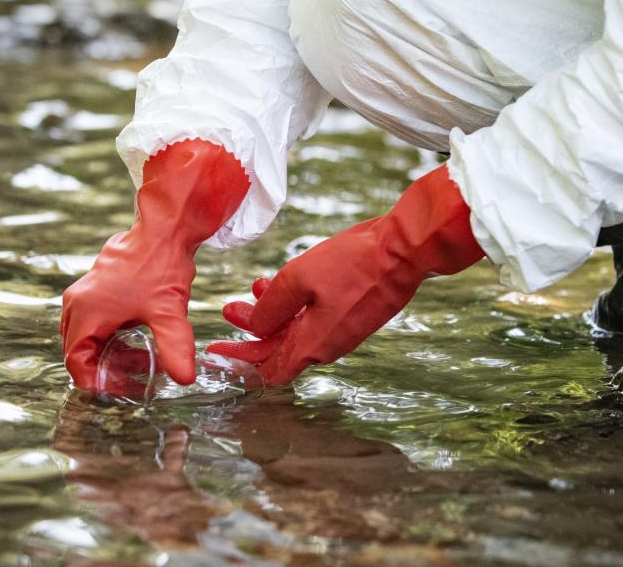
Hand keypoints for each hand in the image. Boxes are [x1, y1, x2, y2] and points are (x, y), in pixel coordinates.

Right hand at [61, 139, 249, 392]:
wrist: (163, 228)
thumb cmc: (161, 265)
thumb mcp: (169, 312)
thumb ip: (174, 347)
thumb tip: (185, 379)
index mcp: (86, 313)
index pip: (76, 363)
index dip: (98, 382)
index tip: (123, 390)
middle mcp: (77, 304)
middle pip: (80, 351)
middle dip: (106, 369)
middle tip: (137, 378)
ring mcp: (84, 294)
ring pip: (87, 337)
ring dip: (111, 353)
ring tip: (143, 362)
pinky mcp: (96, 288)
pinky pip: (95, 322)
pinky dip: (112, 336)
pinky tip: (139, 340)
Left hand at [207, 166, 484, 384]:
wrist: (404, 251)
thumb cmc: (353, 263)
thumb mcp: (298, 280)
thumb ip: (270, 309)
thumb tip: (253, 329)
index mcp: (312, 345)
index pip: (268, 369)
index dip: (240, 361)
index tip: (218, 349)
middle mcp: (328, 346)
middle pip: (280, 349)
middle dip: (251, 329)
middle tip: (230, 309)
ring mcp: (343, 331)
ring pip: (297, 331)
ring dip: (274, 313)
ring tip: (256, 287)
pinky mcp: (355, 315)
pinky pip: (316, 319)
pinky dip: (295, 306)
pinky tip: (286, 282)